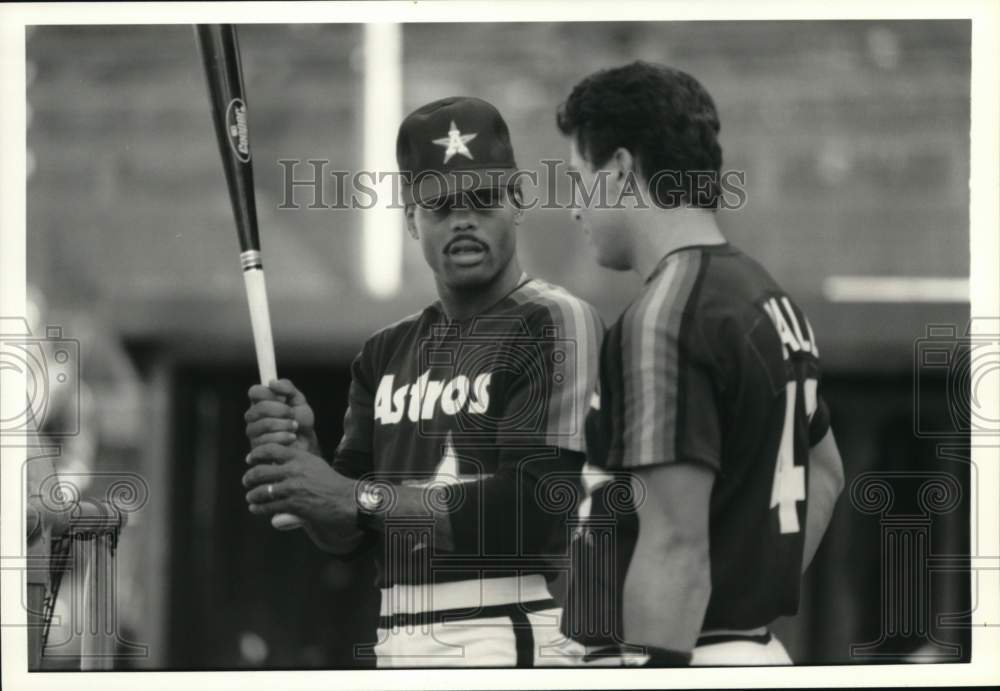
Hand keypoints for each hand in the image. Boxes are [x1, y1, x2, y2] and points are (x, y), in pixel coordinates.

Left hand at [242, 444, 362, 549]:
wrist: (347, 500)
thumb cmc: (331, 482)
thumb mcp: (314, 464)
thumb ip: (296, 460)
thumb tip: (275, 462)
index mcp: (300, 457)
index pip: (271, 449)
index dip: (256, 454)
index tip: (249, 459)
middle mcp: (295, 470)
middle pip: (261, 471)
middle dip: (249, 477)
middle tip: (246, 481)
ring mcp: (294, 488)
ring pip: (262, 491)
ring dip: (252, 495)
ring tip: (250, 497)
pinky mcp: (294, 505)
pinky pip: (269, 506)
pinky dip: (259, 508)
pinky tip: (256, 508)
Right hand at [245, 379, 318, 453]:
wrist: (307, 442)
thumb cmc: (300, 420)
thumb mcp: (298, 400)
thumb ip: (287, 388)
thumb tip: (271, 382)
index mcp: (260, 402)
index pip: (254, 391)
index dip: (270, 394)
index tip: (284, 398)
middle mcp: (253, 416)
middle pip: (260, 408)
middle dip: (282, 411)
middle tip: (293, 415)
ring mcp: (253, 432)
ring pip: (264, 424)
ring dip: (285, 425)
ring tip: (294, 427)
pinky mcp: (256, 448)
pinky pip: (266, 440)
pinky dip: (283, 438)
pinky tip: (291, 438)